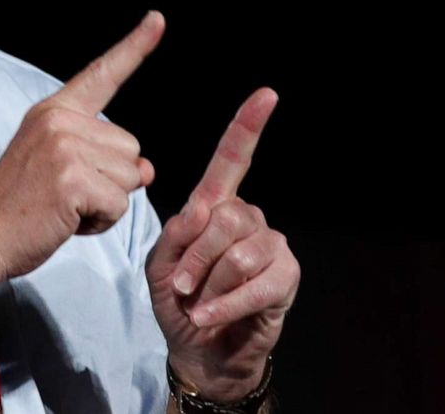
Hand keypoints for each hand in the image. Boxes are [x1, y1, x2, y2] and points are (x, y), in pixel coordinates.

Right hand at [0, 11, 164, 280]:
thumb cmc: (17, 208)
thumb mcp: (59, 169)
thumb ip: (103, 159)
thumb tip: (148, 169)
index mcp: (53, 111)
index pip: (102, 74)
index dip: (135, 47)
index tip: (158, 19)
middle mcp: (60, 120)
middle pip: (132, 148)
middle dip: (111, 180)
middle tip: (65, 194)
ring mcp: (65, 147)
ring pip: (131, 178)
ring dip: (106, 203)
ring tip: (63, 207)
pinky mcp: (72, 178)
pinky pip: (119, 204)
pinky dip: (101, 222)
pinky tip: (66, 220)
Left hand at [145, 87, 298, 400]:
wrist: (199, 349)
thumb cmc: (179, 301)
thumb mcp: (159, 266)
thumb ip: (173, 236)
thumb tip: (201, 212)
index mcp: (215, 205)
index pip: (232, 159)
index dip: (248, 126)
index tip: (267, 95)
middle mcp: (247, 218)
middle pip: (225, 217)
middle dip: (195, 256)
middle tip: (181, 284)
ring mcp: (270, 245)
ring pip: (238, 252)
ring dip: (209, 284)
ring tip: (198, 301)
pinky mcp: (285, 276)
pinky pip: (256, 283)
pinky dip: (225, 304)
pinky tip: (210, 315)